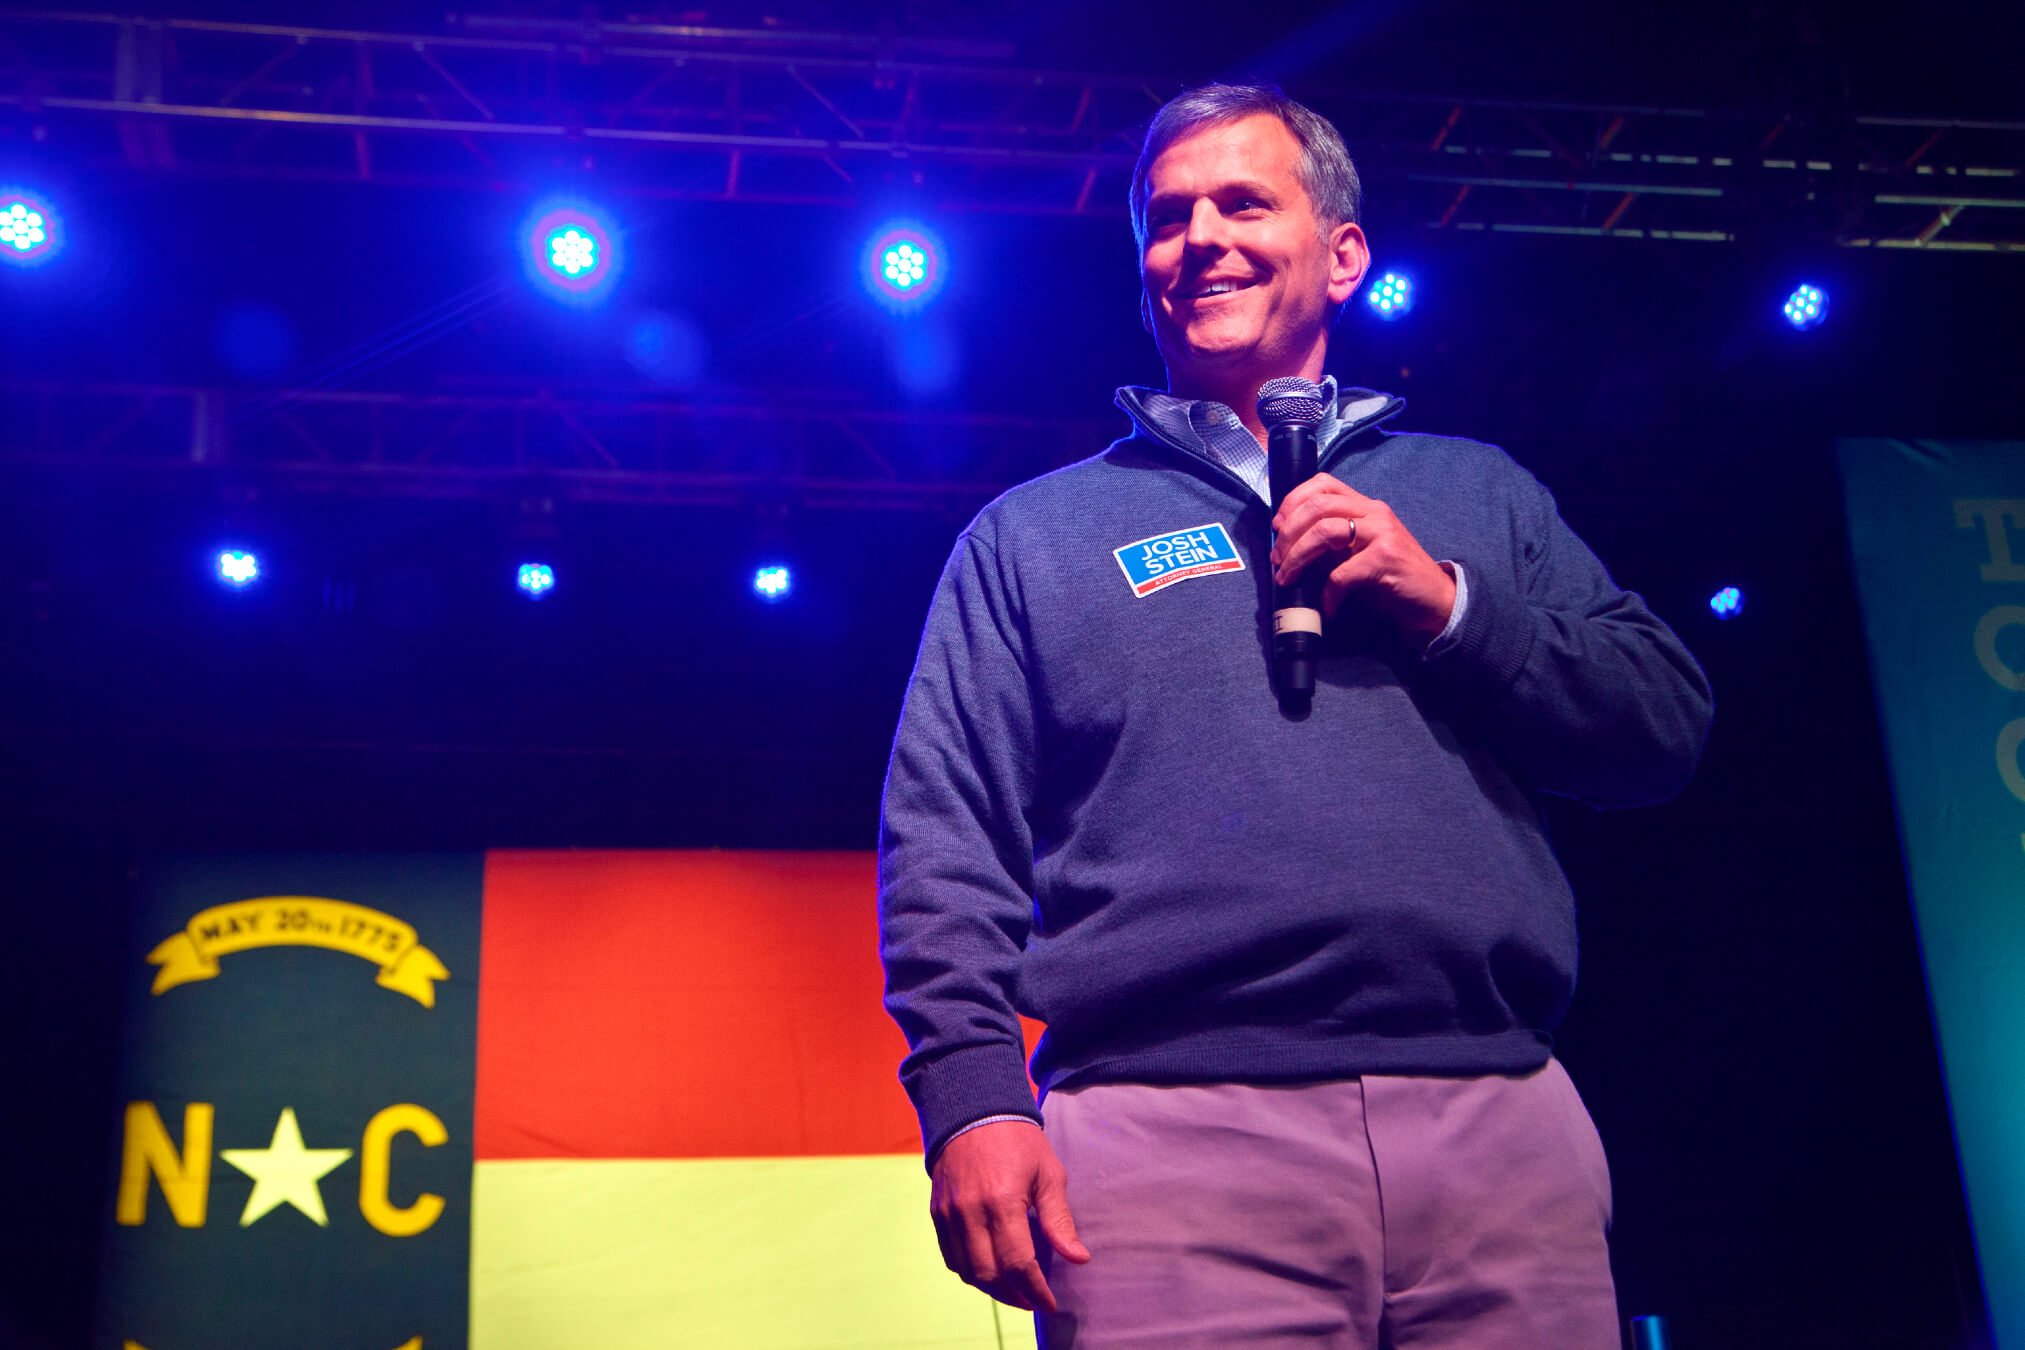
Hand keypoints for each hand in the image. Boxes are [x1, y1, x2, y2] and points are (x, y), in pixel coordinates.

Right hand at [930, 1119, 1089, 1311]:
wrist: (973, 1110)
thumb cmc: (1018, 1141)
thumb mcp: (1048, 1173)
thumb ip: (1059, 1220)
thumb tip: (1079, 1258)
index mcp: (1002, 1201)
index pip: (1018, 1263)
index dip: (1035, 1290)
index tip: (1049, 1303)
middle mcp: (970, 1211)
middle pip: (990, 1275)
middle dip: (1014, 1296)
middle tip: (1033, 1300)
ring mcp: (950, 1213)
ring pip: (967, 1271)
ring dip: (992, 1288)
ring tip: (1015, 1291)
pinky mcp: (938, 1212)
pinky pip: (950, 1256)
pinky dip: (969, 1272)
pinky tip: (989, 1273)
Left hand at [1270, 473, 1456, 643]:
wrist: (1435, 598)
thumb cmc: (1392, 577)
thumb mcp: (1358, 552)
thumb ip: (1331, 544)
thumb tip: (1288, 548)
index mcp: (1365, 506)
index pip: (1322, 484)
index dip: (1292, 501)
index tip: (1277, 527)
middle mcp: (1373, 512)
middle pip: (1317, 505)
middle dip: (1288, 533)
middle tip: (1277, 560)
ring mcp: (1382, 532)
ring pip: (1325, 531)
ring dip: (1298, 557)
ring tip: (1288, 578)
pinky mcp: (1386, 558)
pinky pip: (1342, 572)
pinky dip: (1328, 592)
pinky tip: (1327, 605)